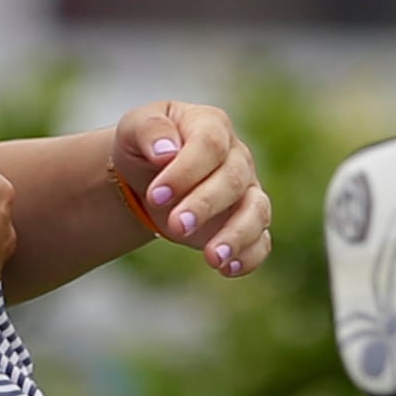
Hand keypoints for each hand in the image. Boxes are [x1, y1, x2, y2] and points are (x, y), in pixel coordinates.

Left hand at [112, 101, 271, 275]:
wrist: (149, 175)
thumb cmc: (145, 147)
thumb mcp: (134, 127)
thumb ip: (149, 131)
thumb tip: (165, 152)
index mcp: (211, 126)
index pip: (209, 144)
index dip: (186, 170)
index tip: (157, 194)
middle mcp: (237, 157)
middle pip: (233, 180)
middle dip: (205, 205)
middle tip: (176, 225)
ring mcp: (247, 191)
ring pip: (256, 211)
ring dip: (236, 236)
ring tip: (212, 258)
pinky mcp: (246, 223)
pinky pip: (261, 240)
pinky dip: (249, 256)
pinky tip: (227, 269)